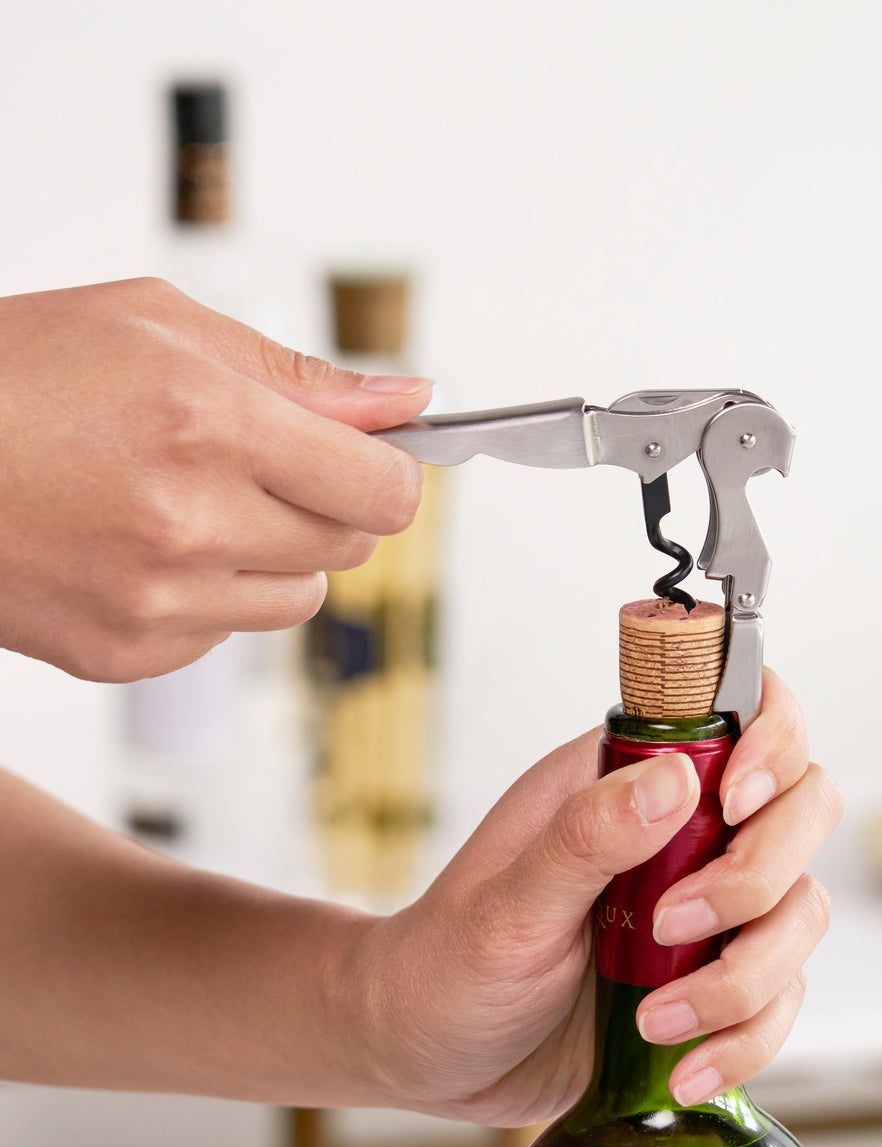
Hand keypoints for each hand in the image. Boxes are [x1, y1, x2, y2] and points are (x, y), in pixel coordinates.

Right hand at [0, 278, 430, 680]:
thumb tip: (407, 400)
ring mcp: (157, 601)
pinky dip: (212, 594)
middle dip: (329, 504)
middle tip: (262, 466)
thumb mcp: (155, 323)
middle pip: (351, 546)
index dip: (393, 474)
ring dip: (275, 554)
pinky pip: (226, 633)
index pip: (382, 490)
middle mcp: (190, 523)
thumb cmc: (13, 374)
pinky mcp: (127, 653)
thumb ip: (297, 372)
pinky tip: (145, 548)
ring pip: (297, 597)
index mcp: (209, 424)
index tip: (377, 460)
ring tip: (194, 505)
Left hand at [346, 668, 840, 1125]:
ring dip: (746, 976)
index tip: (738, 801)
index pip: (743, 711)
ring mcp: (707, 902)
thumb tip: (679, 777)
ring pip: (801, 909)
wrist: (429, 1054)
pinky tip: (686, 1066)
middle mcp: (682, 828)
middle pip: (803, 807)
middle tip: (673, 926)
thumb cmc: (449, 959)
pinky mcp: (713, 975)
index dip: (772, 742)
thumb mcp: (507, 902)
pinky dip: (748, 1037)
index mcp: (626, 776)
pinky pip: (781, 995)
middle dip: (760, 874)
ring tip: (656, 1019)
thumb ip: (588, 836)